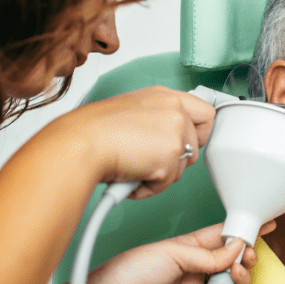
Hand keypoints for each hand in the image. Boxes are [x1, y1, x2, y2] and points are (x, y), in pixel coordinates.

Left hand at [30, 220, 276, 283]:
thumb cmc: (129, 274)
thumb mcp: (171, 252)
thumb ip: (207, 254)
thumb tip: (236, 248)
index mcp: (191, 250)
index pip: (224, 238)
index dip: (244, 231)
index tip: (264, 223)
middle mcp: (198, 274)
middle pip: (235, 266)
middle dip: (247, 258)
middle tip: (247, 255)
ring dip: (242, 282)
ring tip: (234, 276)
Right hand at [67, 85, 214, 199]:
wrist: (80, 143)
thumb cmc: (93, 132)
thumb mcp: (131, 113)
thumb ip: (155, 121)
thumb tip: (164, 140)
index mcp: (164, 96)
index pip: (204, 112)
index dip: (198, 132)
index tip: (188, 142)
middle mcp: (174, 109)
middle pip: (198, 144)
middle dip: (177, 158)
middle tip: (152, 160)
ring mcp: (176, 130)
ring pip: (184, 165)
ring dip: (161, 174)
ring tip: (134, 166)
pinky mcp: (171, 154)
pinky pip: (168, 183)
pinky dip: (149, 187)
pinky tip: (131, 175)